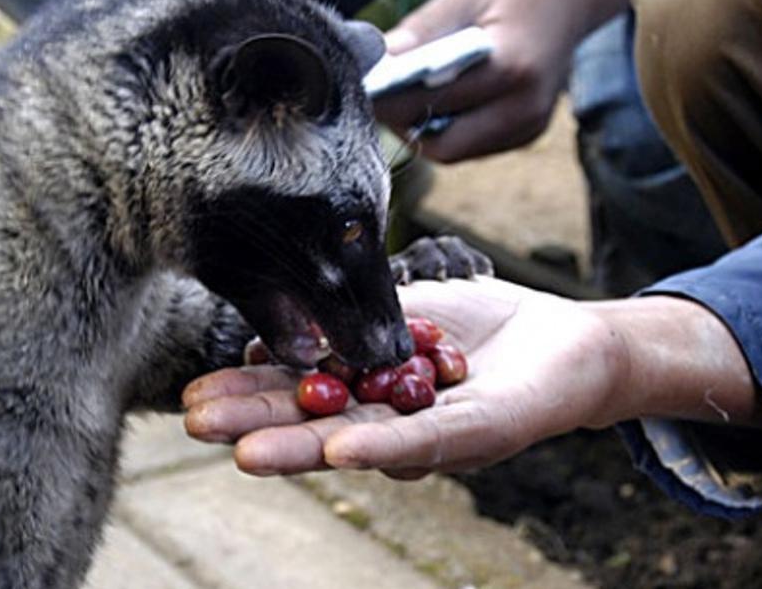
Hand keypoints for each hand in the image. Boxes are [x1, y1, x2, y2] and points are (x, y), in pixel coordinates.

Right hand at [183, 278, 631, 478]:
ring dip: (301, 447)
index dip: (248, 396)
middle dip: (254, 423)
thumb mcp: (402, 310)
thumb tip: (282, 321)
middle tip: (195, 425)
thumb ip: (349, 318)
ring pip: (358, 441)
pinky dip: (381, 446)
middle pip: (314, 425)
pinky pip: (426, 441)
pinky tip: (339, 450)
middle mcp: (389, 423)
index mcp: (366, 393)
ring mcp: (431, 432)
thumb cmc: (479, 327)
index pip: (297, 394)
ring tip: (246, 451)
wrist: (566, 339)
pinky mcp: (480, 432)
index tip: (195, 395)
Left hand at [373, 0, 685, 161]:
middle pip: (445, 145)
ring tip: (402, 96)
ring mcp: (529, 127)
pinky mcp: (526, 134)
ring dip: (423, 130)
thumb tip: (376, 61)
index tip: (362, 89)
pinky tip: (434, 100)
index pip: (436, 102)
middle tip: (378, 98)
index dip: (391, 101)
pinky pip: (472, 146)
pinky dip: (446, 128)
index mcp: (512, 69)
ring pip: (455, 151)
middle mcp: (526, 108)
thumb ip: (423, 31)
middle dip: (405, 125)